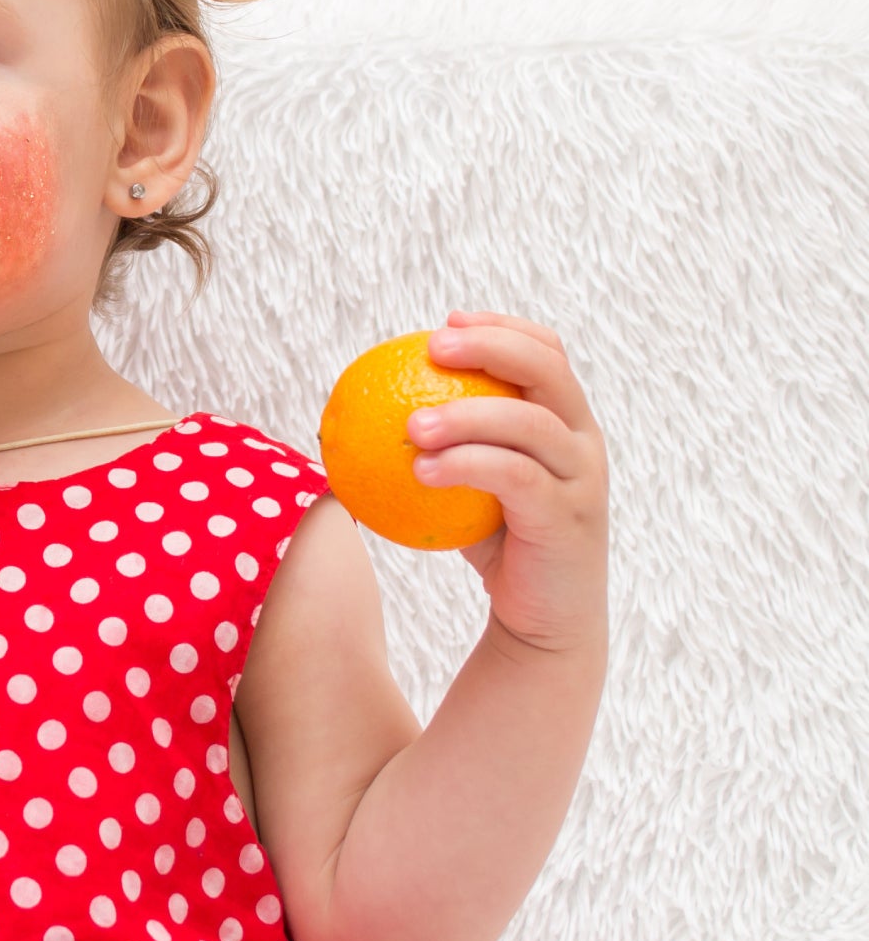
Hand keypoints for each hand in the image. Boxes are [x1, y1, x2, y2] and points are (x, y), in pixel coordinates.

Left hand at [405, 310, 609, 652]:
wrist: (543, 619)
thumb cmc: (495, 542)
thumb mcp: (464, 482)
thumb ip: (439, 443)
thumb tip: (359, 414)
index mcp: (564, 421)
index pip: (547, 353)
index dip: (502, 327)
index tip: (446, 321)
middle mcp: (581, 440)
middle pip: (549, 371)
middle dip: (492, 346)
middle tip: (432, 347)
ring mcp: (581, 478)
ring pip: (531, 423)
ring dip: (467, 414)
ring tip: (410, 426)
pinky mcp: (568, 517)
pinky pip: (515, 478)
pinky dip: (468, 466)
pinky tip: (422, 470)